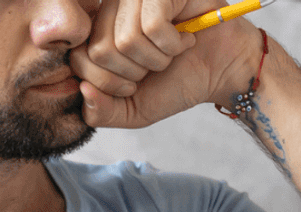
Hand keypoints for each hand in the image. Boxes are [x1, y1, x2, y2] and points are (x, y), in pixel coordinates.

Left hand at [70, 0, 265, 127]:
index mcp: (97, 31)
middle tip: (157, 65)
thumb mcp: (134, 109)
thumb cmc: (179, 82)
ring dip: (158, 58)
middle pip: (101, 51)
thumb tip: (83, 90)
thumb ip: (101, 112)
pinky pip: (152, 26)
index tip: (137, 80)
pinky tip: (184, 38)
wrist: (223, 70)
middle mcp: (110, 8)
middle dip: (136, 72)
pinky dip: (173, 44)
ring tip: (172, 51)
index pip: (78, 59)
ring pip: (126, 40)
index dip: (111, 83)